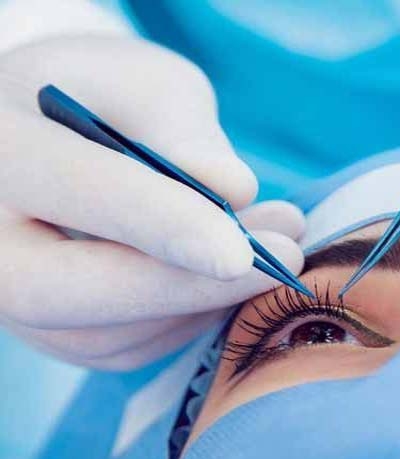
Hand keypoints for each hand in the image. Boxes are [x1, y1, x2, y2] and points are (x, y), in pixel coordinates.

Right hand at [0, 36, 304, 368]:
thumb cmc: (109, 100)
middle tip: (285, 261)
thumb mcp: (146, 84)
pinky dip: (193, 314)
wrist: (60, 142)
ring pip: (103, 333)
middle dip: (183, 286)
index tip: (241, 250)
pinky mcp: (53, 330)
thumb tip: (233, 191)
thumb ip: (182, 130)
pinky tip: (236, 272)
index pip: (70, 189)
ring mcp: (9, 295)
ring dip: (206, 300)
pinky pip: (127, 346)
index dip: (159, 224)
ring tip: (281, 244)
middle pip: (63, 289)